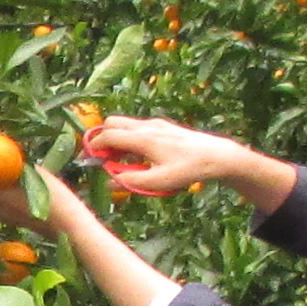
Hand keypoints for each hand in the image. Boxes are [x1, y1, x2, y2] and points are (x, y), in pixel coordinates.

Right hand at [81, 115, 261, 198]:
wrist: (217, 156)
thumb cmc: (188, 169)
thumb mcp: (159, 182)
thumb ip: (131, 182)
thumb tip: (110, 181)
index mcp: (143, 138)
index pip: (107, 136)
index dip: (93, 147)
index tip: (88, 160)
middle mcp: (147, 126)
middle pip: (112, 123)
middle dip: (103, 139)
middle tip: (105, 160)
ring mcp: (156, 124)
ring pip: (126, 125)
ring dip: (118, 140)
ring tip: (124, 163)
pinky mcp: (164, 127)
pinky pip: (138, 128)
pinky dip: (131, 139)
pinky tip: (141, 158)